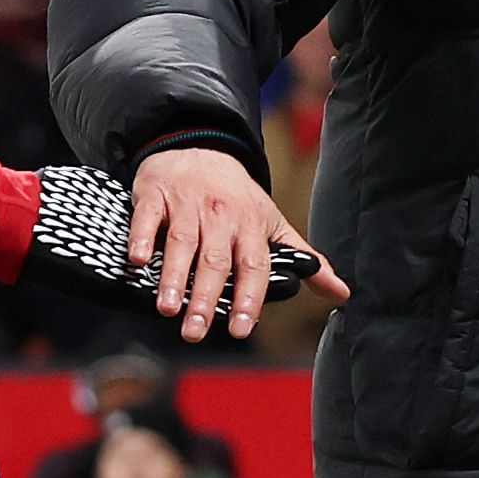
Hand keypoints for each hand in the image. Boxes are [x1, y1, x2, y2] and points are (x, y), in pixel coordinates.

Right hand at [130, 148, 349, 342]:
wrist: (200, 145)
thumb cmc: (237, 195)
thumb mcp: (272, 221)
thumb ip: (303, 256)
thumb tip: (341, 292)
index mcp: (251, 226)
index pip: (254, 265)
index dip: (250, 297)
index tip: (243, 328)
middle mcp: (221, 216)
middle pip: (215, 260)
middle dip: (206, 298)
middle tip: (197, 331)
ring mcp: (187, 204)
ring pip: (181, 242)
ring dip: (174, 276)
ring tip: (168, 308)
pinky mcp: (156, 194)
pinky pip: (148, 218)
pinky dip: (141, 238)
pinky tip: (137, 260)